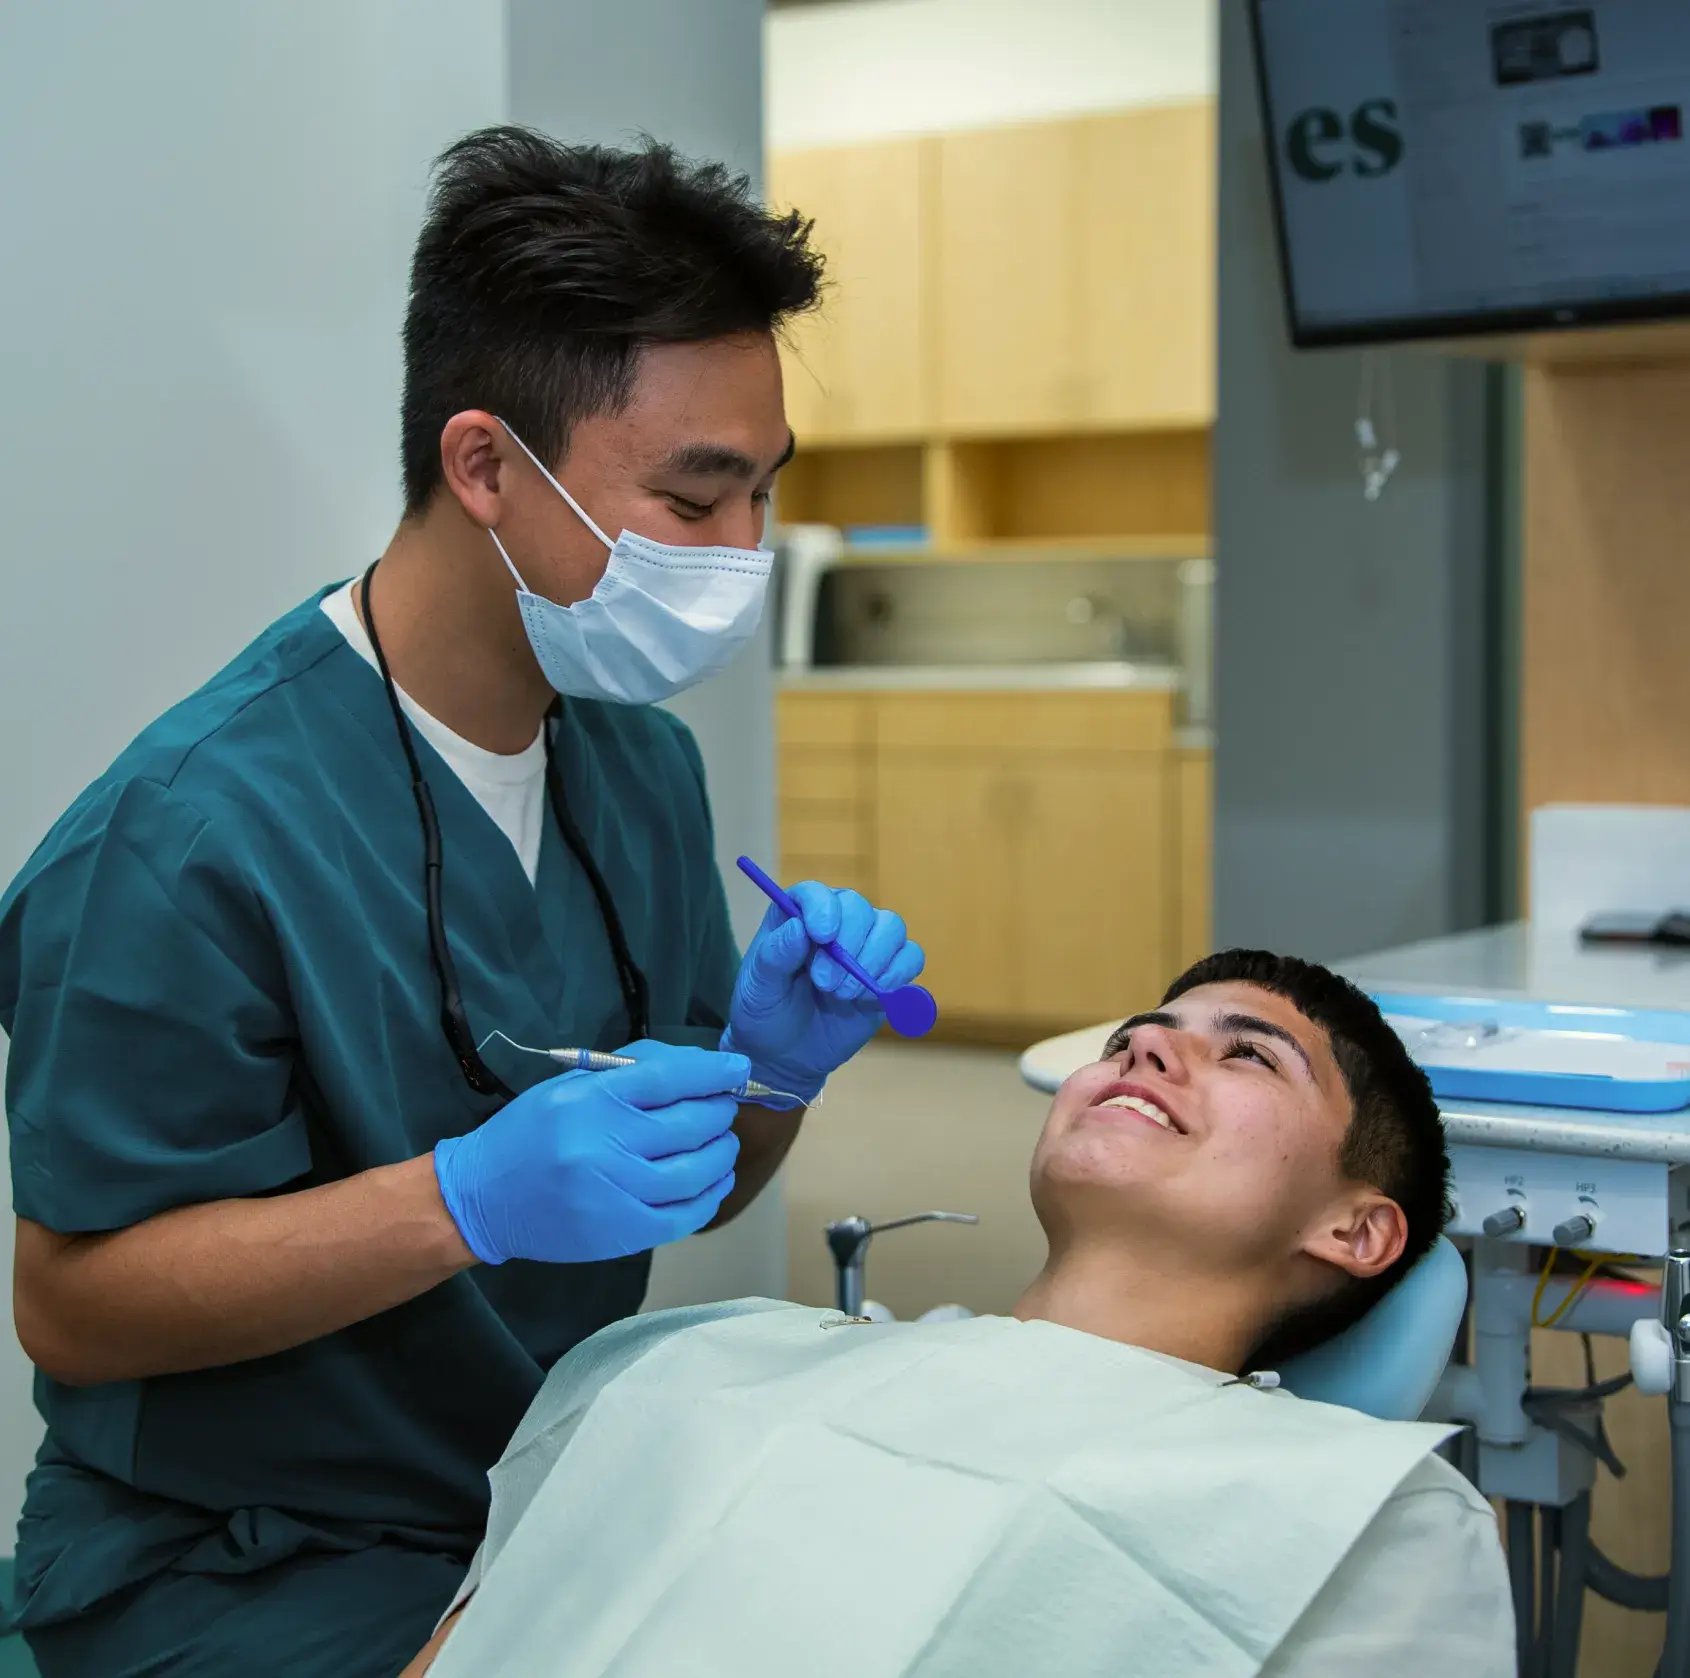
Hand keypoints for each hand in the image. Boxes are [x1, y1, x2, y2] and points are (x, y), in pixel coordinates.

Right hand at [433, 1042, 744, 1264]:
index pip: (669, 1079)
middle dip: (719, 1111)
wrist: (482, 1197)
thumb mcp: (570, 1084)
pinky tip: (715, 1180)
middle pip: (690, 1124)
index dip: (713, 1071)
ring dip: (722, 1152)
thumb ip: (631, 1071)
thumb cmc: (530, 1132)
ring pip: (695, 1171)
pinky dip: (710, 1196)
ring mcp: (614, 1193)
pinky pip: (684, 1215)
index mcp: (590, 1100)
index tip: (740, 1067)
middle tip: (724, 1106)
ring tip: (723, 1142)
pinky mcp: (620, 1233)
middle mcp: (604, 1145)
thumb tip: (697, 1066)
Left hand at [721, 881, 924, 1102]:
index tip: (822, 935)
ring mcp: (866, 945)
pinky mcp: (889, 972)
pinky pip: (911, 957)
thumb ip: (775, 956)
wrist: (786, 1054)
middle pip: (859, 907)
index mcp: (797, 916)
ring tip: (844, 995)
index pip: (816, 892)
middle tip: (825, 984)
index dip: (824, 907)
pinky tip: (871, 997)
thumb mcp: (758, 988)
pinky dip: (897, 975)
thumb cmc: (765, 1012)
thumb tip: (799, 927)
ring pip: (891, 927)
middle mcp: (836, 922)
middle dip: (848, 946)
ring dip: (873, 961)